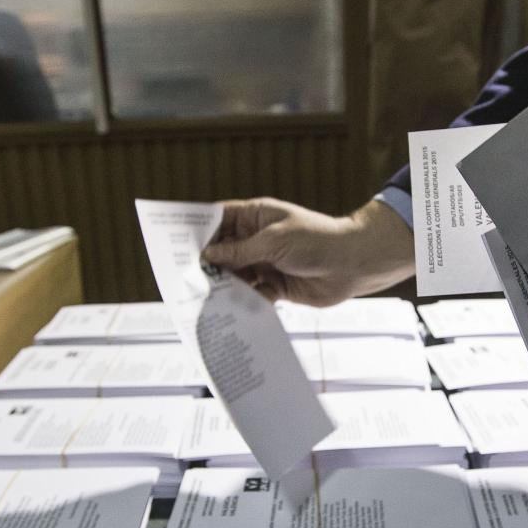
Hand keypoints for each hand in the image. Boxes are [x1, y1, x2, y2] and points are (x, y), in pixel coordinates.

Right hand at [201, 197, 414, 306]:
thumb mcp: (274, 241)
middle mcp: (258, 239)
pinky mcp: (276, 286)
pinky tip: (228, 311)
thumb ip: (240, 251)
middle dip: (206, 263)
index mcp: (257, 217)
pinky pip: (251, 294)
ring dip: (222, 285)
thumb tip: (208, 255)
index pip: (219, 219)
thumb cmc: (317, 240)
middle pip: (223, 251)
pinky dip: (242, 302)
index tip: (175, 240)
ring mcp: (266, 263)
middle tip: (182, 276)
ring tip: (201, 297)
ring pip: (235, 275)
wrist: (353, 264)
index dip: (198, 228)